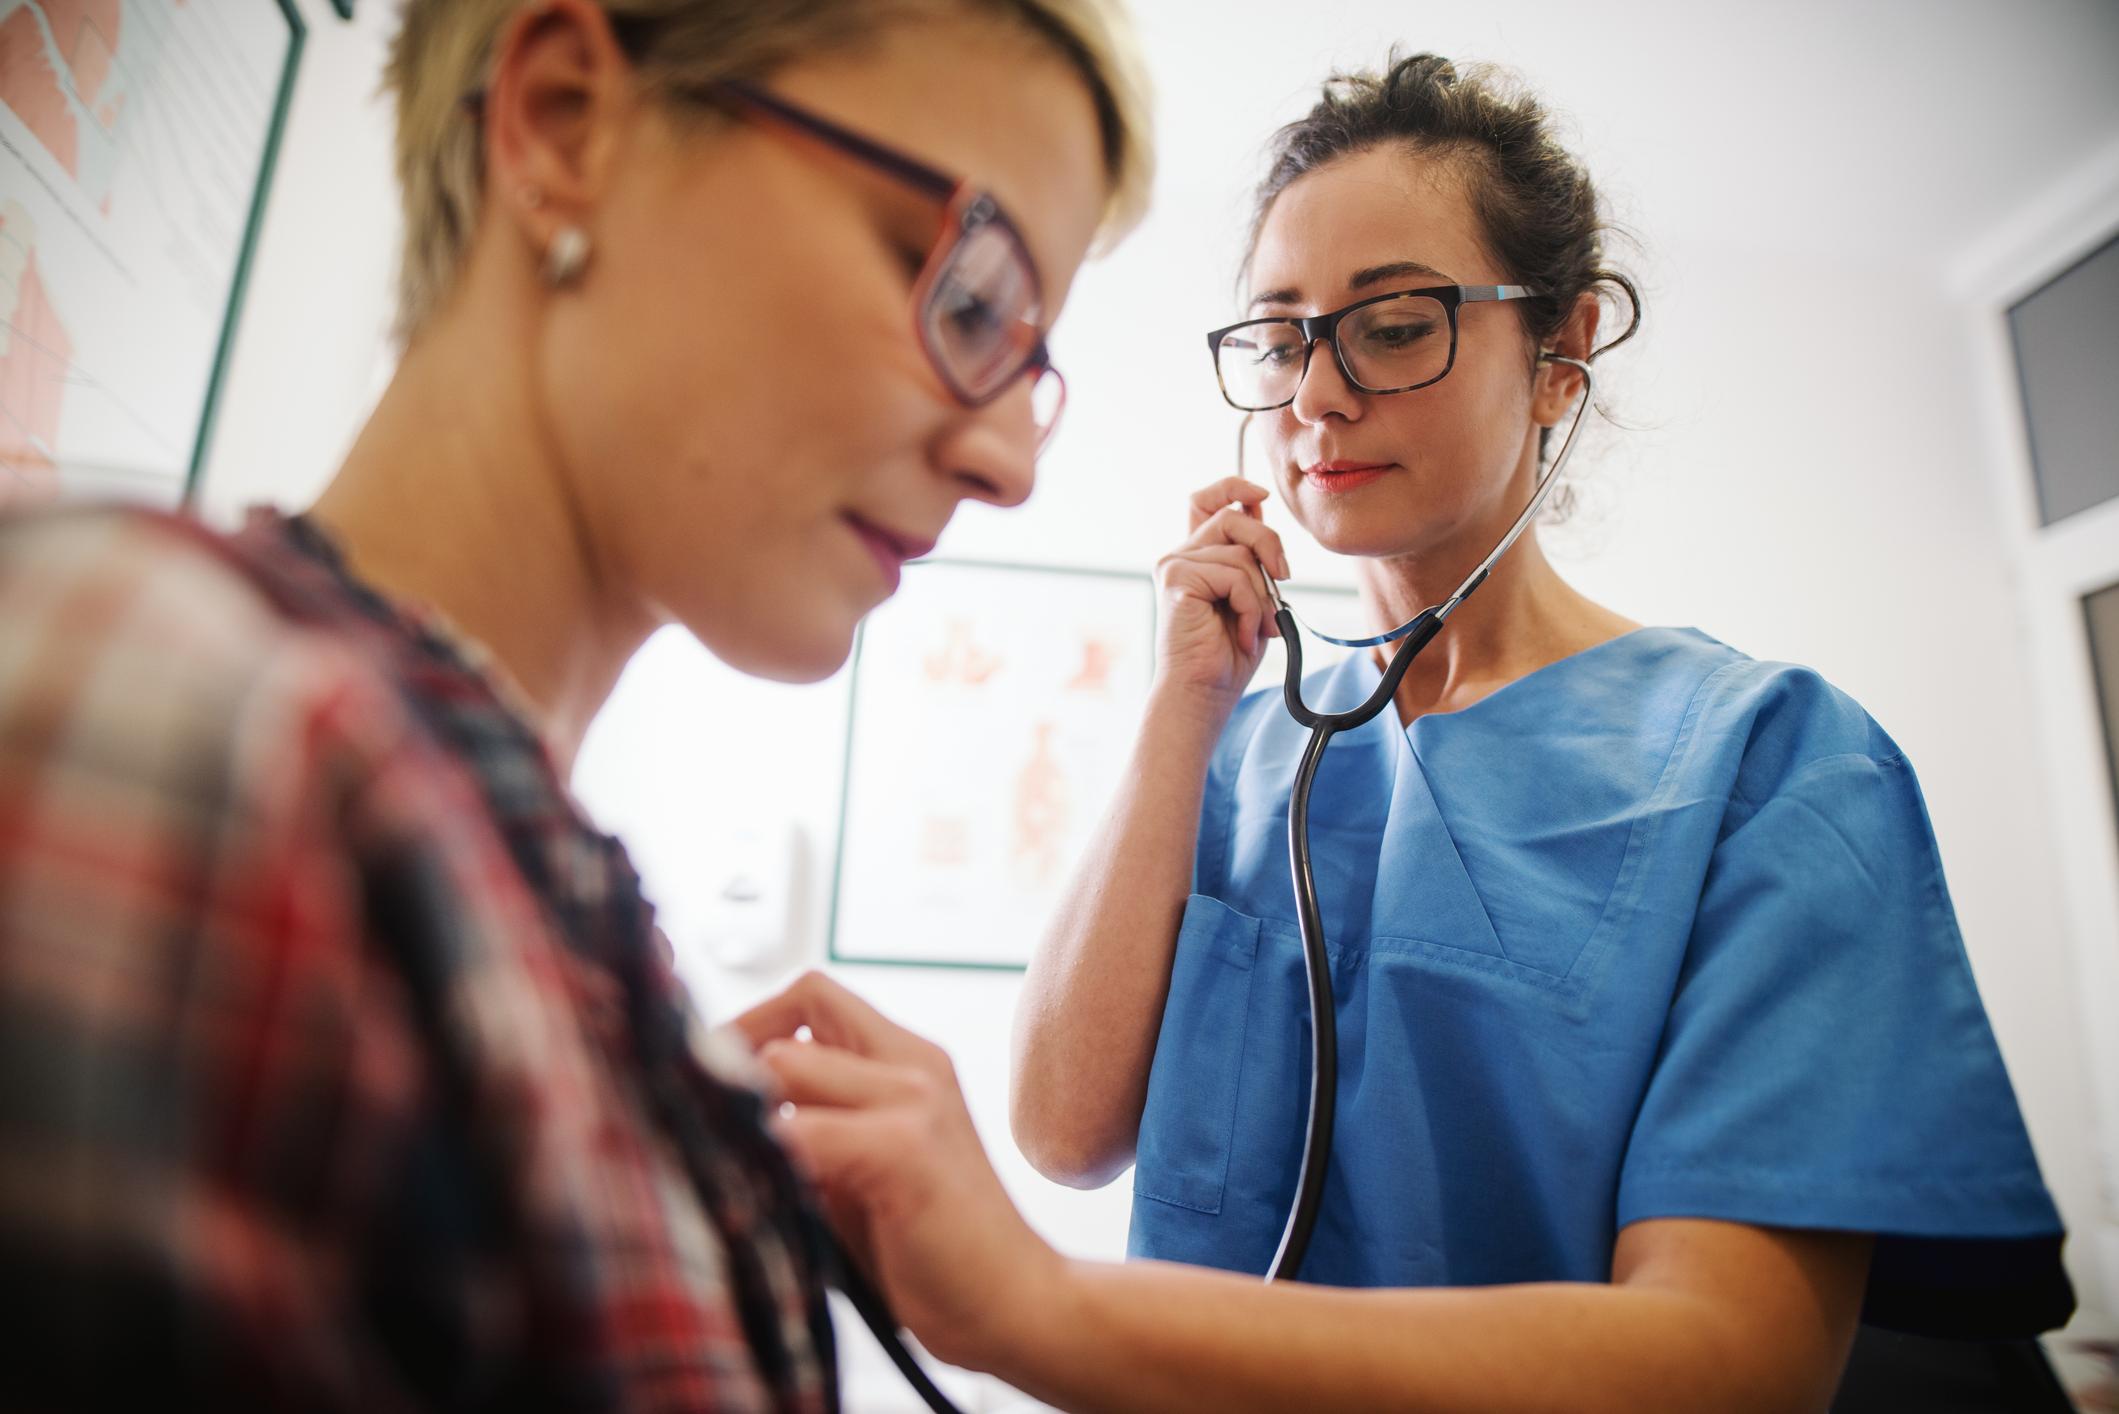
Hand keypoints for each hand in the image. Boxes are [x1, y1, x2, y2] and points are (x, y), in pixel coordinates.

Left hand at [733, 972, 1060, 1372]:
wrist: (1014, 1306)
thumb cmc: (929, 1250)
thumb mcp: (861, 1168)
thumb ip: (812, 1124)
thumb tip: (715, 1107)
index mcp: (907, 1060)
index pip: (810, 993)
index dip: (751, 1026)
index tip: (718, 1087)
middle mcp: (914, 1063)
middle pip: (792, 1016)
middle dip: (737, 1071)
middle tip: (718, 1135)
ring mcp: (913, 1100)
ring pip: (782, 1065)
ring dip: (748, 1118)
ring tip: (742, 1173)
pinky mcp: (905, 1149)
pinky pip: (799, 1133)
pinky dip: (763, 1163)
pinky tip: (764, 1205)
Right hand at [1153, 478, 1290, 709]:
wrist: (1202, 693)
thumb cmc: (1226, 655)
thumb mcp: (1251, 597)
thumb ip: (1251, 558)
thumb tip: (1261, 510)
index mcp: (1196, 558)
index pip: (1206, 501)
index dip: (1233, 486)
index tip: (1260, 494)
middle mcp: (1180, 556)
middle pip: (1233, 515)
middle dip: (1269, 542)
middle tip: (1284, 579)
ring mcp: (1175, 565)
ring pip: (1240, 550)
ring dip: (1261, 594)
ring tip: (1256, 627)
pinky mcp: (1176, 578)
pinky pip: (1235, 575)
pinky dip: (1251, 607)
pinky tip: (1243, 634)